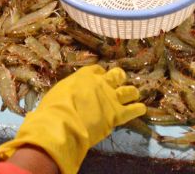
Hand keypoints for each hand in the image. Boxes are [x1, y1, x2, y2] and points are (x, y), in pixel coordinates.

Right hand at [0, 66, 145, 173]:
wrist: (61, 124)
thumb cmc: (52, 109)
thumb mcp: (56, 94)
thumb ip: (64, 94)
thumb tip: (57, 99)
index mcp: (84, 76)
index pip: (97, 69)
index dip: (100, 74)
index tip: (100, 77)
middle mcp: (101, 83)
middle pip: (117, 75)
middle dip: (119, 78)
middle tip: (119, 83)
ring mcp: (111, 97)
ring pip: (129, 90)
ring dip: (132, 92)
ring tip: (134, 95)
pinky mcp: (117, 114)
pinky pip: (133, 109)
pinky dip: (139, 109)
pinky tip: (142, 109)